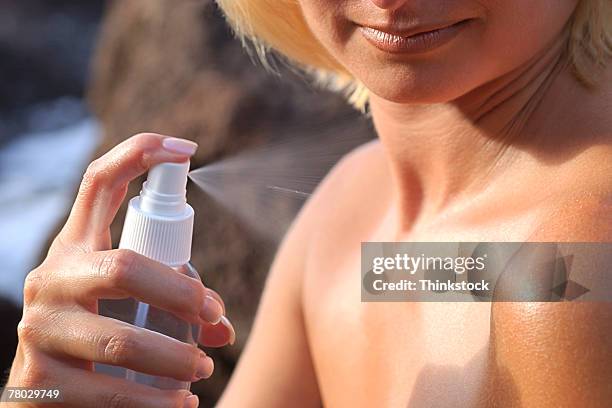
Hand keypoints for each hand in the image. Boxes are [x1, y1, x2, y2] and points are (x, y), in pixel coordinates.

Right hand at [4, 133, 234, 407]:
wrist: (41, 401)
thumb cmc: (98, 339)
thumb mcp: (128, 307)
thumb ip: (176, 305)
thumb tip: (222, 325)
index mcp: (75, 250)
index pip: (98, 184)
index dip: (138, 155)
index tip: (186, 148)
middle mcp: (51, 280)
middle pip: (124, 267)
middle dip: (181, 293)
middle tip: (213, 316)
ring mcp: (39, 331)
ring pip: (123, 339)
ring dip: (177, 358)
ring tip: (204, 371)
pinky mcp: (36, 383)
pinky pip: (110, 393)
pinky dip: (156, 403)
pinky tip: (179, 406)